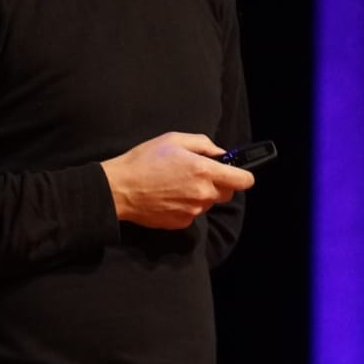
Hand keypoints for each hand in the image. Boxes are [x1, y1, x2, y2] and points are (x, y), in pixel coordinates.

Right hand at [100, 131, 254, 229]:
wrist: (119, 189)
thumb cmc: (144, 160)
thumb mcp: (173, 139)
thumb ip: (203, 143)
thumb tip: (219, 153)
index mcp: (204, 171)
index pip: (243, 180)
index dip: (243, 175)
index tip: (237, 172)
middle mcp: (202, 194)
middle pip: (227, 193)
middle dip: (218, 183)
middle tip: (197, 173)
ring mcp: (193, 211)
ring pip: (208, 202)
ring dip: (200, 193)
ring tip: (176, 183)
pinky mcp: (181, 223)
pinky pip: (193, 213)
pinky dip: (186, 205)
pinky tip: (168, 195)